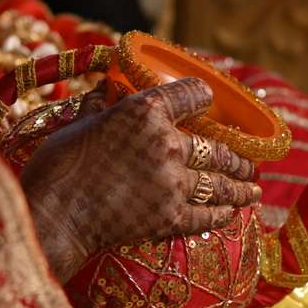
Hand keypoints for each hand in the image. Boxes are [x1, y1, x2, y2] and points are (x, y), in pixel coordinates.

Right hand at [21, 78, 260, 280]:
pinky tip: (231, 215)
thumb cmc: (58, 164)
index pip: (192, 94)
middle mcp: (168, 144)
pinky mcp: (171, 219)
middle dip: (236, 156)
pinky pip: (207, 216)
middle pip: (215, 147)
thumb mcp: (81, 123)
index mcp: (146, 111)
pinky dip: (222, 216)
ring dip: (240, 187)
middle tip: (248, 163)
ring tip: (252, 189)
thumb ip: (102, 107)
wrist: (54, 214)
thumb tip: (106, 89)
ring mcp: (173, 183)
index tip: (209, 101)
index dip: (203, 96)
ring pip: (219, 183)